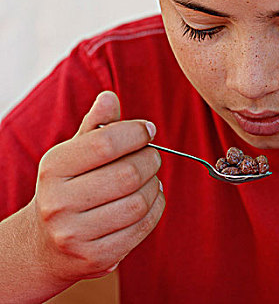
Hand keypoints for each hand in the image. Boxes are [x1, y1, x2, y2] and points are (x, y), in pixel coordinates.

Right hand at [29, 91, 164, 282]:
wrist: (46, 244)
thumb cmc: (69, 189)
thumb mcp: (74, 154)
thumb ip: (95, 126)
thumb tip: (110, 97)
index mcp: (53, 169)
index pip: (106, 143)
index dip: (136, 133)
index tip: (148, 131)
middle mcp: (58, 203)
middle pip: (128, 174)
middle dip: (150, 160)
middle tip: (152, 157)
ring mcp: (76, 234)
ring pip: (139, 202)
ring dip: (155, 186)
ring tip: (151, 180)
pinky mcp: (96, 257)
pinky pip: (142, 227)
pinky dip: (156, 208)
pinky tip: (152, 200)